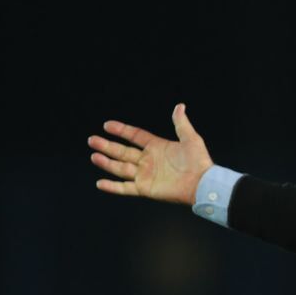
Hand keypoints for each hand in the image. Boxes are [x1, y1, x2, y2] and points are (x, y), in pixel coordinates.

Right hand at [89, 103, 213, 204]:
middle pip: (123, 151)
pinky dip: (112, 187)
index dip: (121, 130)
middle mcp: (148, 160)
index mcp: (157, 147)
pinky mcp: (145, 188)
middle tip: (92, 139)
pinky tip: (100, 183)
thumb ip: (181, 123)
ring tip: (94, 156)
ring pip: (120, 168)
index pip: (135, 136)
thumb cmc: (199, 162)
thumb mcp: (191, 139)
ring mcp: (145, 175)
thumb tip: (180, 106)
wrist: (203, 183)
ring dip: (106, 163)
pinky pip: (125, 188)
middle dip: (107, 146)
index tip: (107, 125)